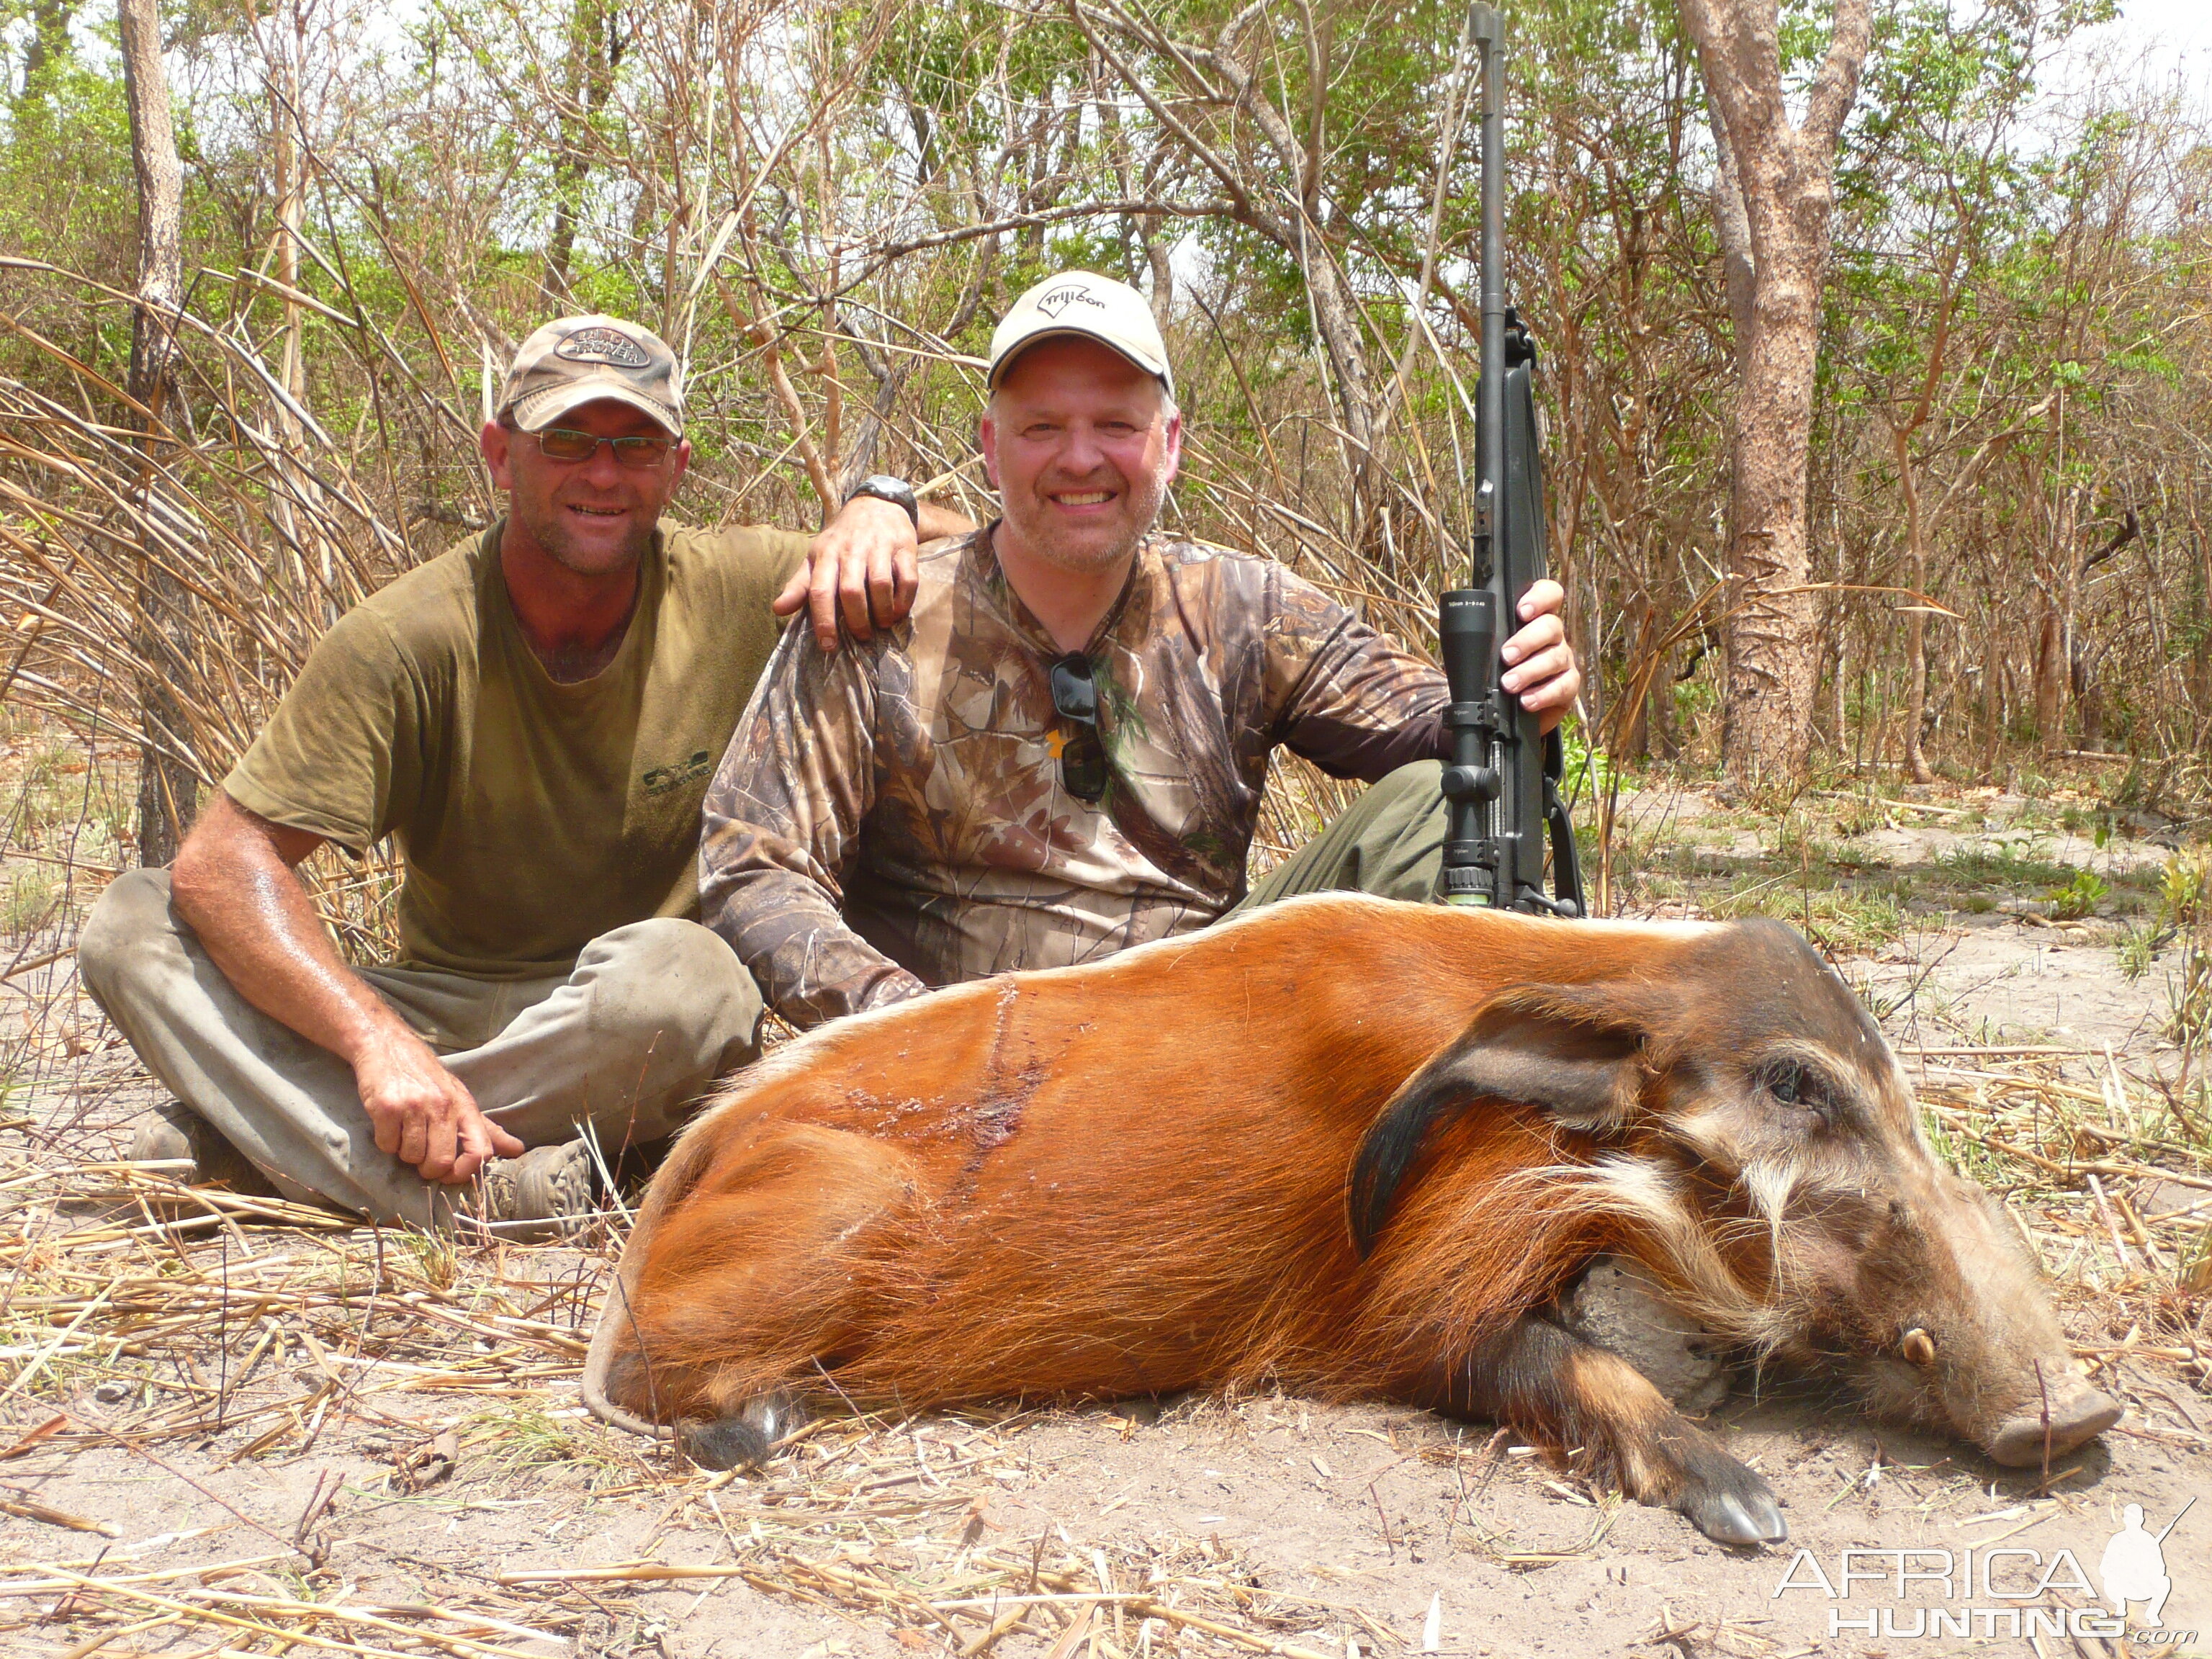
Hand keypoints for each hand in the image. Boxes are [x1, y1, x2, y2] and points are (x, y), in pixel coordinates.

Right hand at [351, 1023, 522, 1184]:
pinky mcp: (387, 1107)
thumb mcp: (460, 1098)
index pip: (480, 1152)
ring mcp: (415, 1106)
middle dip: (429, 1168)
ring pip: (412, 1157)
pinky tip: (390, 1123)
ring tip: (406, 1130)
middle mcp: (443, 1105)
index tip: (451, 1174)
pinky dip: (386, 1141)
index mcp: (465, 1106)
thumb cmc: (427, 1077)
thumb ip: (487, 1129)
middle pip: (441, 1162)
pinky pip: (388, 1146)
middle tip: (422, 1155)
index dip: (465, 1172)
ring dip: (406, 1152)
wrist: (387, 1045)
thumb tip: (518, 1150)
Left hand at [773, 495, 919, 649]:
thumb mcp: (816, 557)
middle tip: (861, 636)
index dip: (823, 620)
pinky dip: (903, 601)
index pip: (820, 590)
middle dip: (857, 621)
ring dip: (882, 613)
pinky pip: (908, 580)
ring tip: (881, 624)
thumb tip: (778, 610)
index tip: (828, 645)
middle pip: (851, 591)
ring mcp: (879, 547)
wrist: (877, 505)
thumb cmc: (842, 539)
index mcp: (826, 554)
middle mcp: (852, 550)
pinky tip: (897, 611)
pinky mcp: (904, 549)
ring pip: (880, 585)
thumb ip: (799, 585)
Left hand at [1501, 578, 1581, 733]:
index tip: (1521, 611)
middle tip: (1506, 655)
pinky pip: (1563, 686)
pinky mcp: (1568, 685)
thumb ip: (1486, 638)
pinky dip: (1543, 694)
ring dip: (1530, 671)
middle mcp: (1552, 636)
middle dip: (1527, 640)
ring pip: (1555, 657)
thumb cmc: (1498, 670)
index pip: (1548, 595)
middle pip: (1551, 626)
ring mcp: (1563, 659)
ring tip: (1509, 683)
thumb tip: (1466, 640)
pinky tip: (1526, 700)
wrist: (1509, 707)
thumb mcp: (1490, 650)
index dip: (1540, 597)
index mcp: (1535, 619)